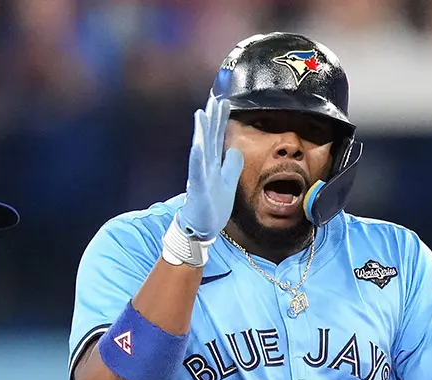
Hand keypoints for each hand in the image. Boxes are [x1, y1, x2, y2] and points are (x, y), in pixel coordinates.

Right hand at [163, 95, 244, 266]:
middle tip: (214, 99)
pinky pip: (197, 171)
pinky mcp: (197, 188)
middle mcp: (205, 166)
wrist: (201, 229)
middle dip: (212, 119)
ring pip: (201, 150)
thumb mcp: (227, 183)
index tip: (225, 102)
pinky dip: (197, 158)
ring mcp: (200, 176)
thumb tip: (235, 149)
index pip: (217, 138)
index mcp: (213, 164)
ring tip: (202, 114)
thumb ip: (231, 166)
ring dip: (202, 132)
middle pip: (209, 138)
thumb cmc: (212, 206)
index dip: (221, 120)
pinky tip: (197, 145)